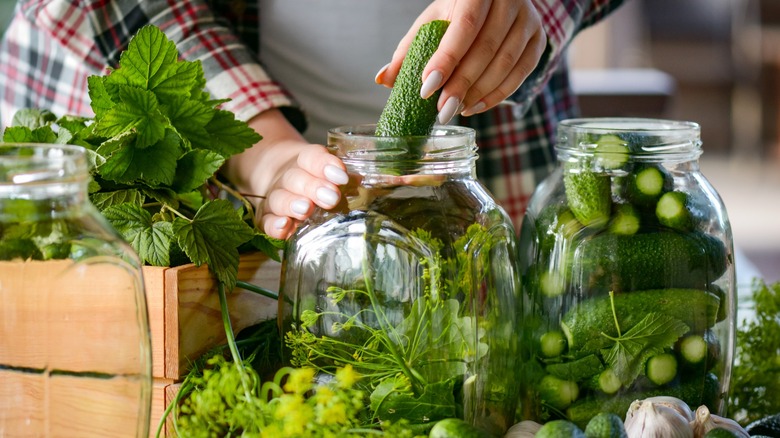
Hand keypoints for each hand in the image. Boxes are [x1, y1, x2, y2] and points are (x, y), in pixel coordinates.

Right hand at [223, 109, 347, 239]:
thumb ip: (347, 178)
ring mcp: (275, 197)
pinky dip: (273, 225)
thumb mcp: (330, 173)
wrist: (280, 178)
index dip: (325, 165)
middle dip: (313, 188)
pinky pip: (266, 221)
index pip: (311, 157)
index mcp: (305, 162)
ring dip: (292, 204)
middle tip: (331, 198)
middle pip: (296, 179)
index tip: (342, 177)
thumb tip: (374, 181)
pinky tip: (283, 227)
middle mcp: (288, 178)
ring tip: (306, 209)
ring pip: (280, 198)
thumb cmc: (316, 180)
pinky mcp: (266, 216)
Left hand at [375, 0, 545, 122]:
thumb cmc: (458, 12)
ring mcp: (528, 20)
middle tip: (440, 109)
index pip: (464, 26)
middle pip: (486, 48)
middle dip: (461, 83)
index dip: (446, 59)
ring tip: (454, 110)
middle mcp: (508, 0)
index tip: (426, 87)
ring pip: (506, 63)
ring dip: (479, 93)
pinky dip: (497, 95)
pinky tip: (474, 107)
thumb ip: (409, 50)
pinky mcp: (538, 39)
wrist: (497, 1)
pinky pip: (521, 73)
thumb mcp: (432, 22)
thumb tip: (383, 80)